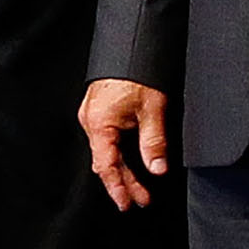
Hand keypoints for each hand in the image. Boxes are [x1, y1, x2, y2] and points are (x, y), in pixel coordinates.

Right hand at [80, 78, 171, 210]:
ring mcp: (92, 114)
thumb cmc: (136, 71)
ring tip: (140, 187)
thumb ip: (153, 142)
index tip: (127, 204)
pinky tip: (129, 162)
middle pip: (105, 161)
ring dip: (122, 169)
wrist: (129, 44)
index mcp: (99, 123)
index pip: (106, 165)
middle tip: (142, 200)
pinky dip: (118, 154)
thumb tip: (157, 168)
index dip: (117, 187)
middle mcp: (91, 120)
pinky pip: (106, 139)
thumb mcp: (152, 109)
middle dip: (124, 183)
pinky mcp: (98, 109)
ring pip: (106, 151)